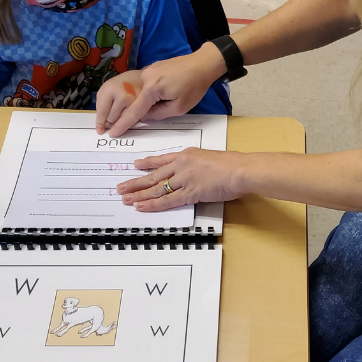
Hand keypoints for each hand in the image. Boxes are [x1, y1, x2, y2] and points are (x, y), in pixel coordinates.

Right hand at [95, 42, 226, 136]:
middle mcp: (145, 78)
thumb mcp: (179, 108)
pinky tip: (169, 88)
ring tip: (174, 93)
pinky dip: (154, 91)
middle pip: (138, 101)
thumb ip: (158, 114)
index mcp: (151, 89)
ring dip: (153, 99)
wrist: (202, 63)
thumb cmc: (194, 86)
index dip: (124, 124)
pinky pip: (148, 84)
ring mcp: (147, 70)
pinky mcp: (152, 67)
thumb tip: (144, 116)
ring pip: (144, 93)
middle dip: (147, 108)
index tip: (113, 133)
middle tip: (168, 103)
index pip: (134, 111)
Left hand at [116, 148, 246, 212]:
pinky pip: (167, 200)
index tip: (135, 165)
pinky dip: (153, 204)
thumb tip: (196, 173)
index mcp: (187, 155)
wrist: (240, 170)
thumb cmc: (233, 165)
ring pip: (156, 188)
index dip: (147, 163)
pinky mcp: (189, 193)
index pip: (162, 160)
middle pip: (153, 175)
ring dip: (139, 195)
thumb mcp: (211, 158)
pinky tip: (141, 206)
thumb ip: (199, 165)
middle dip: (135, 182)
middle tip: (121, 187)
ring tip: (125, 199)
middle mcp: (181, 166)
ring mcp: (184, 179)